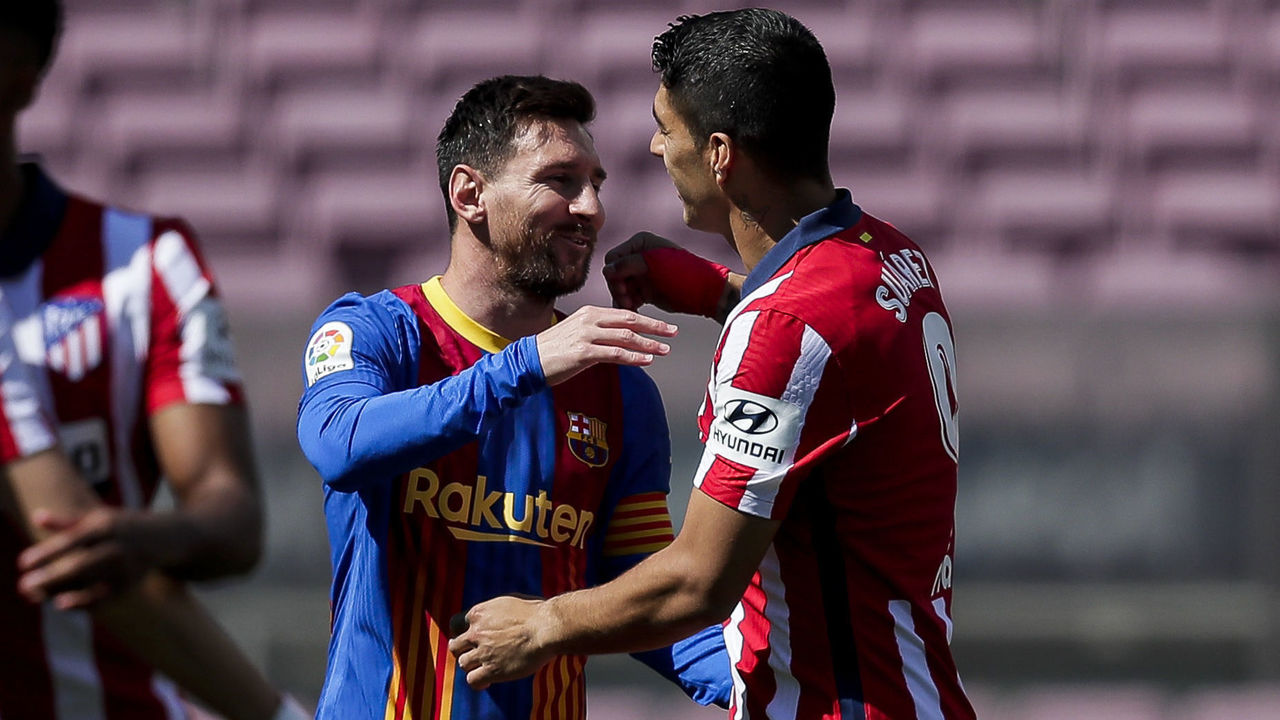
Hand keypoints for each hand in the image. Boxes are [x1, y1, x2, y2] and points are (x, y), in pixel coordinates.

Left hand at [17, 507, 155, 609]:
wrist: (166, 537)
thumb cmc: (124, 526)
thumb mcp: (99, 518)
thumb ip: (67, 522)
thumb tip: (36, 517)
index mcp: (105, 525)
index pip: (71, 541)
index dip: (46, 553)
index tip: (22, 563)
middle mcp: (116, 546)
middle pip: (79, 565)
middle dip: (50, 577)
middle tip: (23, 586)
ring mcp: (125, 566)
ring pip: (89, 582)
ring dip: (61, 590)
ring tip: (36, 596)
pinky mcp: (130, 582)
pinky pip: (103, 596)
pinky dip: (83, 602)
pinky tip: (61, 604)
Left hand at [448, 595, 554, 689]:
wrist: (547, 628)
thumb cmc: (536, 613)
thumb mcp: (509, 602)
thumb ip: (495, 611)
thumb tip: (495, 616)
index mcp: (479, 613)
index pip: (456, 624)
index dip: (463, 632)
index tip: (472, 638)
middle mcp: (476, 632)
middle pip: (455, 646)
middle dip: (463, 651)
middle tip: (475, 654)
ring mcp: (483, 652)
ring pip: (462, 664)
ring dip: (472, 666)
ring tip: (484, 668)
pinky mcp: (491, 670)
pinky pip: (472, 681)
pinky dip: (478, 682)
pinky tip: (488, 681)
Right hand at [535, 305, 676, 385]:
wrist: (529, 361)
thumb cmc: (554, 350)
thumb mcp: (579, 333)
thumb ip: (601, 334)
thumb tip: (625, 342)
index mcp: (590, 312)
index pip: (625, 313)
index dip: (648, 319)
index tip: (664, 325)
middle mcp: (590, 320)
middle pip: (630, 320)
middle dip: (655, 327)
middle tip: (673, 332)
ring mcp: (586, 335)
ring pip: (626, 337)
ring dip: (648, 344)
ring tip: (664, 350)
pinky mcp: (583, 353)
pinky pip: (615, 354)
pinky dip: (633, 357)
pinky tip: (647, 361)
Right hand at [602, 232, 730, 316]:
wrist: (705, 293)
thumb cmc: (684, 273)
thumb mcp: (655, 264)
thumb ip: (628, 264)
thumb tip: (606, 270)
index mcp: (640, 243)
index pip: (613, 258)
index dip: (614, 274)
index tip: (623, 288)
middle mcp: (638, 256)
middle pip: (614, 274)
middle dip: (619, 289)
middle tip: (628, 302)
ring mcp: (641, 274)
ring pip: (619, 288)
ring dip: (622, 299)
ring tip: (632, 308)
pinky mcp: (645, 291)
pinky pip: (629, 298)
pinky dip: (629, 305)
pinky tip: (634, 311)